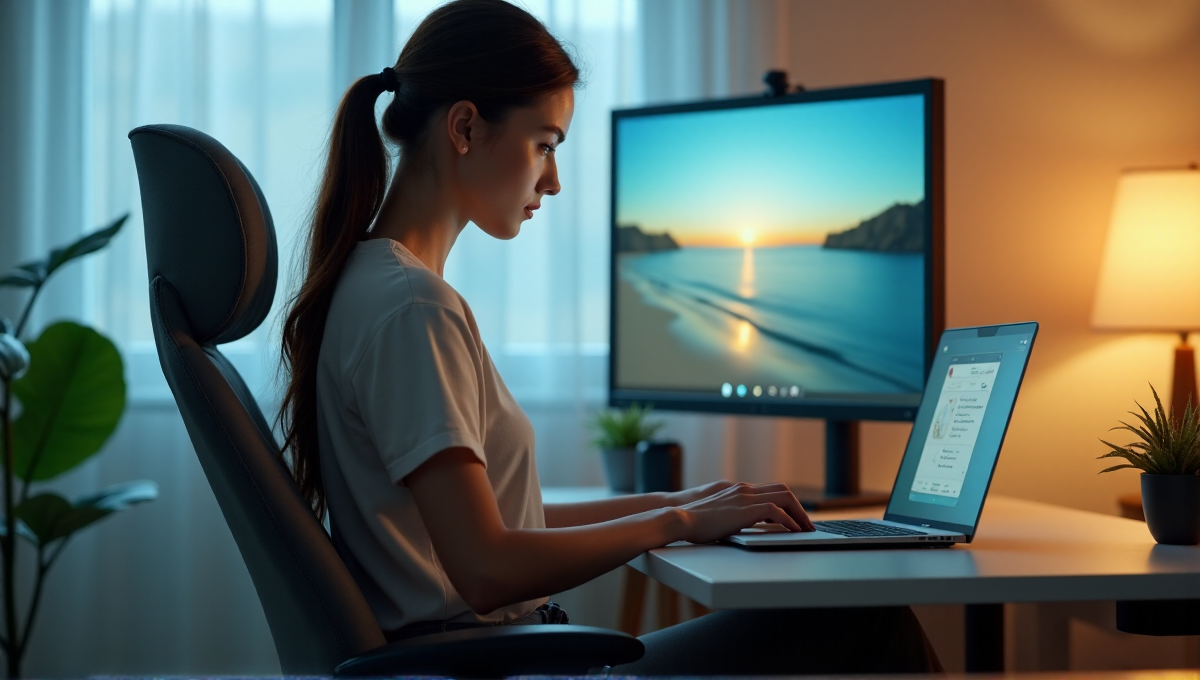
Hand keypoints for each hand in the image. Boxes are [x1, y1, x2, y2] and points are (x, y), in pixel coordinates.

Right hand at [673, 482, 815, 543]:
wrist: (681, 519)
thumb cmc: (695, 522)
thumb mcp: (720, 514)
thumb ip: (735, 514)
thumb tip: (747, 524)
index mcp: (739, 489)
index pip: (773, 489)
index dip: (789, 503)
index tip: (796, 517)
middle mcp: (745, 489)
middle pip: (784, 490)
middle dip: (800, 507)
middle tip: (807, 524)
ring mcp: (745, 497)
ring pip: (785, 497)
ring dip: (799, 514)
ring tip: (806, 529)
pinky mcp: (745, 509)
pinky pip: (776, 511)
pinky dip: (789, 521)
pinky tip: (793, 532)